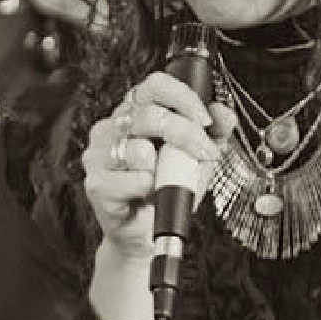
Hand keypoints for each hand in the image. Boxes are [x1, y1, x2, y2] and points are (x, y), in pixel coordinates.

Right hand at [80, 71, 235, 256]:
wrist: (146, 234)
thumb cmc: (166, 191)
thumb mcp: (197, 159)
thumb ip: (213, 134)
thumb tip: (224, 113)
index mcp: (134, 114)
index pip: (154, 86)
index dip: (182, 97)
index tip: (204, 119)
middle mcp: (111, 128)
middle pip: (148, 114)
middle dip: (186, 134)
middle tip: (203, 154)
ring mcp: (99, 155)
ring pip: (138, 148)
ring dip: (165, 168)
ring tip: (167, 181)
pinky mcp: (97, 183)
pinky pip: (132, 179)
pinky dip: (149, 188)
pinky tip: (148, 195)